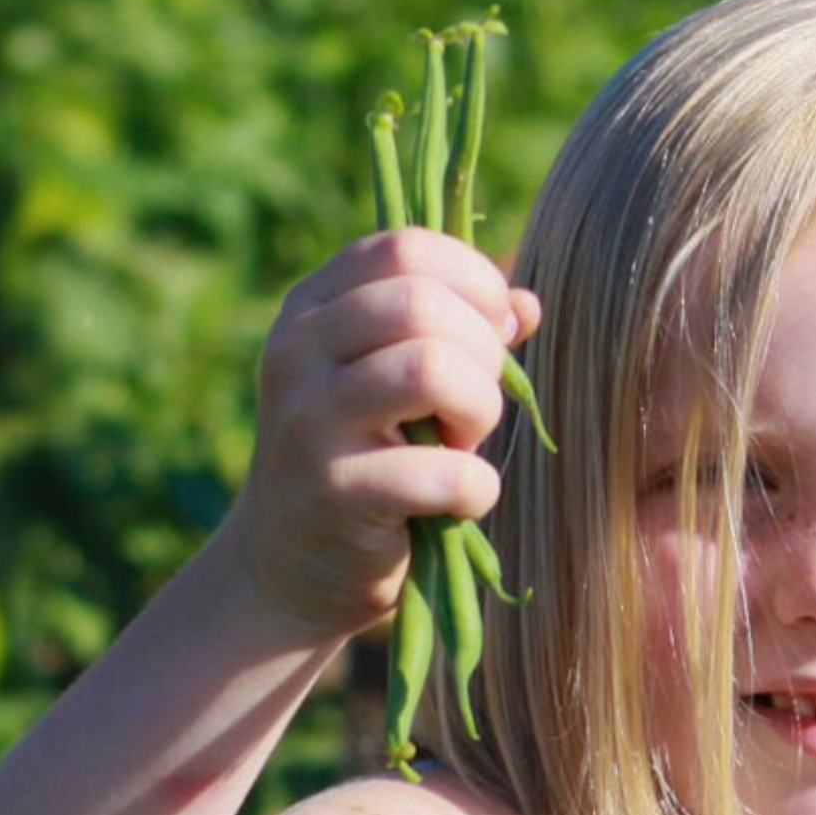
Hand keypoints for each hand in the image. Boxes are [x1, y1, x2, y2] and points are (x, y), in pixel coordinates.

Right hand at [226, 228, 540, 637]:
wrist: (289, 567)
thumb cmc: (366, 461)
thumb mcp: (399, 385)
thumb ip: (459, 334)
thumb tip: (526, 305)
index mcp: (313, 306)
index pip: (406, 247)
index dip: (473, 282)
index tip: (491, 333)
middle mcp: (298, 350)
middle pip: (423, 303)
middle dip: (481, 355)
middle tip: (473, 407)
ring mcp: (309, 419)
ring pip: (430, 368)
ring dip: (479, 410)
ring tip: (464, 446)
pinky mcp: (333, 492)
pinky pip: (443, 472)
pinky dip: (476, 489)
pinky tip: (459, 502)